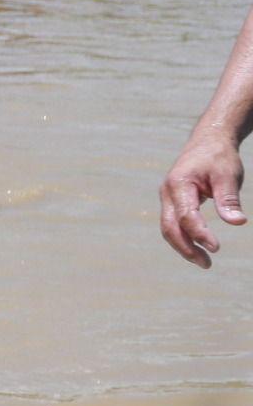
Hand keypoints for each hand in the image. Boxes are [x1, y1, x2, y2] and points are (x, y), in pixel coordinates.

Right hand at [160, 130, 247, 267]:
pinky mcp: (173, 201)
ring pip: (169, 228)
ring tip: (204, 261)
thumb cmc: (219, 157)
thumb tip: (237, 222)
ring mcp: (168, 197)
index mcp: (179, 184)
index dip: (200, 234)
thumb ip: (229, 199)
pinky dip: (184, 237)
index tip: (216, 248)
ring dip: (184, 246)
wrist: (208, 141)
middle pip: (170, 227)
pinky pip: (174, 223)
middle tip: (206, 264)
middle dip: (186, 248)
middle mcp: (168, 192)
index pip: (186, 216)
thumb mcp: (228, 175)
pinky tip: (199, 246)